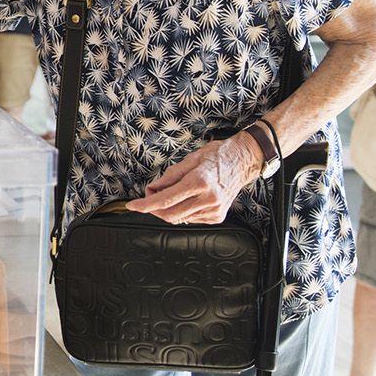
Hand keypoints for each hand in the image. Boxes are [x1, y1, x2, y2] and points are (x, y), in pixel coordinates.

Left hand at [127, 136, 260, 224]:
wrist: (243, 161)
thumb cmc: (217, 156)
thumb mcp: (190, 159)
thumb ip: (169, 177)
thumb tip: (152, 189)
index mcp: (199, 182)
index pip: (165, 199)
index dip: (145, 204)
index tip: (132, 206)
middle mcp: (208, 198)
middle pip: (170, 214)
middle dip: (154, 209)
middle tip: (150, 196)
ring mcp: (214, 210)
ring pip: (179, 218)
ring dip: (168, 210)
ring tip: (170, 193)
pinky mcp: (217, 217)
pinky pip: (190, 219)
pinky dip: (182, 211)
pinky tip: (186, 200)